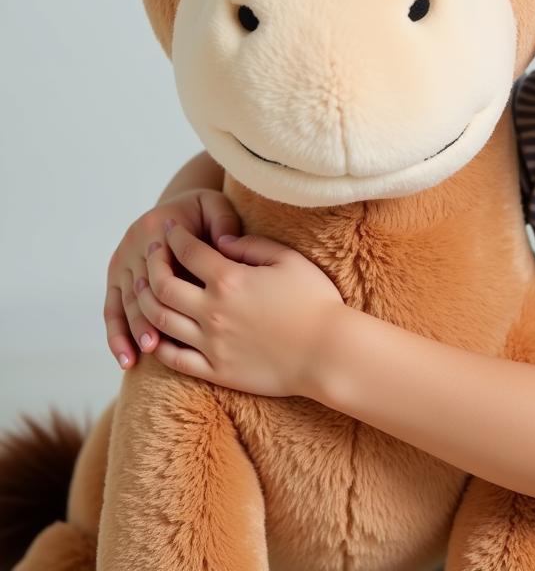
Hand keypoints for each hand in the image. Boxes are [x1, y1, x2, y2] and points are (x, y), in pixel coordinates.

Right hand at [104, 188, 240, 369]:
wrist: (179, 209)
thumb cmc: (204, 212)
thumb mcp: (216, 206)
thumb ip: (223, 221)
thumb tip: (226, 242)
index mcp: (157, 228)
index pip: (161, 263)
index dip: (168, 288)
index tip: (179, 313)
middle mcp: (132, 245)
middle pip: (137, 287)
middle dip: (144, 317)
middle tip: (155, 345)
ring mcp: (120, 263)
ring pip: (122, 303)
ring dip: (129, 331)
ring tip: (138, 358)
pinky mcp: (115, 279)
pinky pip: (112, 310)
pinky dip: (116, 336)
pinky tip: (125, 360)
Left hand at [135, 227, 344, 397]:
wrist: (328, 352)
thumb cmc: (315, 301)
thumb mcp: (289, 260)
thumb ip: (252, 245)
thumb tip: (222, 241)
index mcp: (230, 279)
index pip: (189, 251)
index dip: (175, 236)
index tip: (171, 227)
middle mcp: (212, 310)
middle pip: (162, 285)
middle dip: (151, 265)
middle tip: (151, 254)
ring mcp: (210, 343)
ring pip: (160, 320)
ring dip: (145, 301)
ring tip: (143, 289)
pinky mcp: (215, 370)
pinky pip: (173, 358)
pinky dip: (158, 343)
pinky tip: (157, 333)